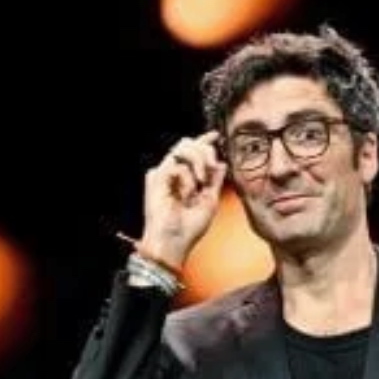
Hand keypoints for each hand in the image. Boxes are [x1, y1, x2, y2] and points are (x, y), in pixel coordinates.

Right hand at [138, 131, 227, 267]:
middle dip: (205, 150)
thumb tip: (222, 163)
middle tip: (212, 166)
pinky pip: (178, 165)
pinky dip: (187, 179)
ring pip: (183, 147)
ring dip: (198, 162)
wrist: (175, 243)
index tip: (216, 136)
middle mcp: (172, 173)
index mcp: (183, 178)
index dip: (204, 141)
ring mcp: (163, 174)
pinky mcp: (157, 177)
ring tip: (200, 181)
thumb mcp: (210, 200)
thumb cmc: (189, 228)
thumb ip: (215, 180)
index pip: (193, 151)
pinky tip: (186, 194)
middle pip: (188, 143)